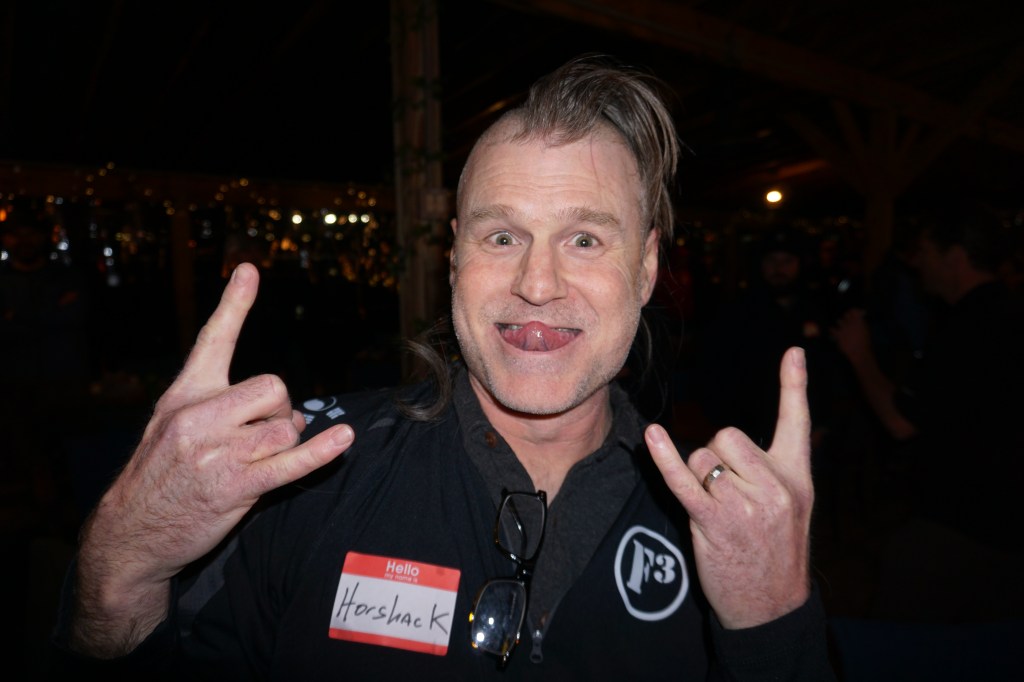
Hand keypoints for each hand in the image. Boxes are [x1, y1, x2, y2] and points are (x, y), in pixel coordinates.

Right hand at [72, 263, 354, 655]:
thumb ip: (220, 408)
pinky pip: (290, 463)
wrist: (130, 534)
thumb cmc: (159, 477)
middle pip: (273, 388)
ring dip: (288, 441)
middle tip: (266, 434)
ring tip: (265, 458)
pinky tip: (342, 440)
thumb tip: (289, 410)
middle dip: (280, 410)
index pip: (213, 339)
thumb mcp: (171, 427)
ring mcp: (217, 452)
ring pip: (284, 426)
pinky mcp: (235, 486)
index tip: (249, 269)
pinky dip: (321, 452)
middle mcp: (199, 416)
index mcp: (185, 395)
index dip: (234, 303)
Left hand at [645, 346, 812, 628]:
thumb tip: (727, 445)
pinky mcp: (716, 522)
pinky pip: (685, 480)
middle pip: (727, 436)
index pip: (797, 422)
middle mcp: (775, 486)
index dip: (794, 385)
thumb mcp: (792, 509)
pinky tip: (652, 437)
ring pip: (703, 458)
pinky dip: (665, 458)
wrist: (773, 608)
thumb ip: (770, 472)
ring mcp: (746, 505)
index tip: (793, 351)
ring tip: (716, 510)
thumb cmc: (774, 553)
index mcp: (796, 477)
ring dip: (698, 476)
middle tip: (725, 491)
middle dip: (716, 456)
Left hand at [831, 307, 870, 362]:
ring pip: (839, 321)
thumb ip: (862, 322)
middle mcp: (851, 323)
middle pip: (846, 315)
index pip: (853, 311)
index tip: (853, 312)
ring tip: (843, 326)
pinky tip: (832, 330)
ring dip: (841, 323)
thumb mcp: (866, 330)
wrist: (859, 352)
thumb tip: (859, 317)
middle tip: (848, 320)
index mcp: (859, 321)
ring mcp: (844, 328)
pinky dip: (832, 330)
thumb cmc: (865, 342)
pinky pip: (832, 330)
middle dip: (847, 317)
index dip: (853, 311)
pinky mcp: (838, 335)